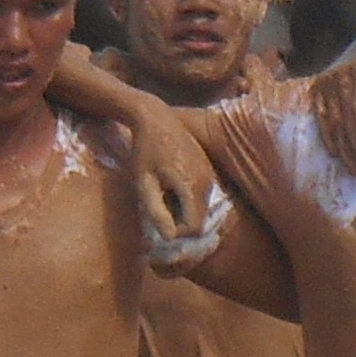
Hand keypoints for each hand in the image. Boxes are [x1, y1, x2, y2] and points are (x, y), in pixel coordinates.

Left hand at [117, 96, 217, 254]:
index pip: (194, 229)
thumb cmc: (145, 151)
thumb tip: (169, 238)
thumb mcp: (143, 184)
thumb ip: (156, 212)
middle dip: (180, 223)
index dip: (176, 232)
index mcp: (193, 187)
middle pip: (200, 221)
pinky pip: (203, 196)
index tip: (158, 218)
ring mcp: (211, 176)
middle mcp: (208, 183)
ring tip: (163, 195)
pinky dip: (189, 199)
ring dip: (184, 211)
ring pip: (202, 209)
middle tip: (159, 209)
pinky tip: (171, 185)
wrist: (156, 118)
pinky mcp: (209, 170)